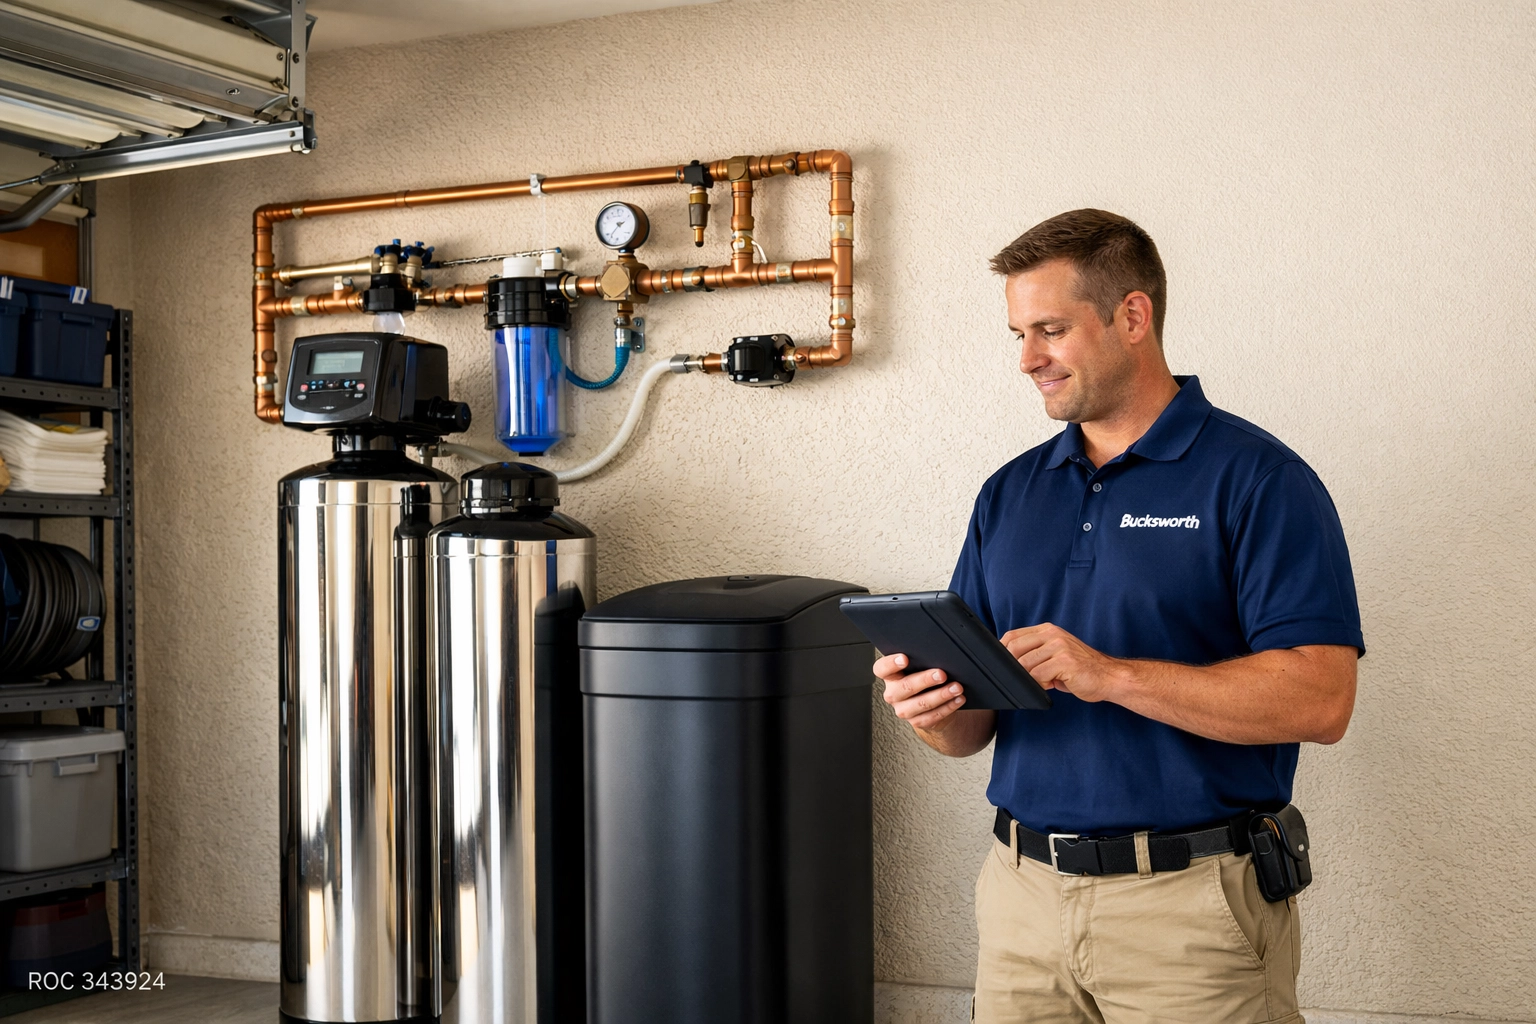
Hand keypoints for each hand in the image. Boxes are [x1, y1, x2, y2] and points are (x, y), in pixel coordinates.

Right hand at [873, 653, 966, 729]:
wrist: (931, 705)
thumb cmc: (924, 679)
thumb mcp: (919, 667)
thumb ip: (921, 660)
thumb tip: (939, 651)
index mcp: (890, 676)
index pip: (881, 669)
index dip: (890, 664)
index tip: (904, 658)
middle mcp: (893, 694)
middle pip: (904, 687)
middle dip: (925, 680)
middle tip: (941, 674)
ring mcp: (904, 710)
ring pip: (921, 703)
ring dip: (941, 695)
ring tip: (956, 687)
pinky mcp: (917, 722)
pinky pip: (933, 716)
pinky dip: (948, 707)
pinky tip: (958, 699)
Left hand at [1000, 623, 1128, 702]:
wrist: (1110, 677)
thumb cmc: (1081, 670)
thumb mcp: (1055, 656)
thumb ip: (1035, 655)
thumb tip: (1009, 665)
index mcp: (1047, 630)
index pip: (1012, 636)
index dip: (1002, 652)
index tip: (1003, 666)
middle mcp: (1052, 634)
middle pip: (1014, 649)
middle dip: (1013, 668)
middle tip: (1023, 679)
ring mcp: (1059, 646)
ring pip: (1025, 664)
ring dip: (1029, 678)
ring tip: (1044, 681)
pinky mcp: (1065, 661)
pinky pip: (1038, 675)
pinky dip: (1039, 684)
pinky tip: (1051, 685)